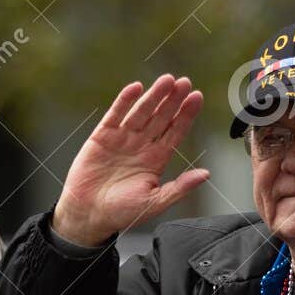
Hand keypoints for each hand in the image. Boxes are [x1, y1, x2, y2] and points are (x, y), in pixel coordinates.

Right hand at [52, 75, 209, 245]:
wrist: (89, 215)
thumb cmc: (122, 213)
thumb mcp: (155, 202)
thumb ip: (180, 187)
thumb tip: (206, 174)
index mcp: (156, 159)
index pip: (175, 131)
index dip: (186, 115)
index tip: (197, 97)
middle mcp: (141, 145)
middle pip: (161, 117)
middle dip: (173, 100)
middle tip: (185, 82)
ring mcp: (122, 139)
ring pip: (142, 112)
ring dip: (153, 96)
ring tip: (166, 80)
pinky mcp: (102, 137)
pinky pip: (115, 115)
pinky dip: (124, 101)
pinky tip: (135, 88)